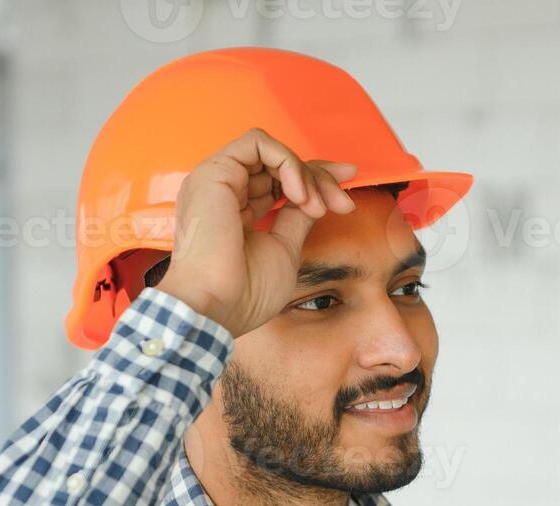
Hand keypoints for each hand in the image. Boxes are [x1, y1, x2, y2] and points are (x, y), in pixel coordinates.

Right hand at [155, 128, 356, 336]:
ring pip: (271, 151)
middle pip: (277, 165)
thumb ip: (298, 218)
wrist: (217, 307)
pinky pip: (258, 144)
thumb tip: (318, 197)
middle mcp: (222, 192)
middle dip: (318, 178)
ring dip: (304, 173)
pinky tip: (298, 194)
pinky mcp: (215, 172)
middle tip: (341, 203)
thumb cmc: (245, 293)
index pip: (276, 180)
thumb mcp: (285, 248)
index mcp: (233, 212)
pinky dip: (287, 163)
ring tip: (316, 206)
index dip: (313, 178)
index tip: (344, 190)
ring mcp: (217, 180)